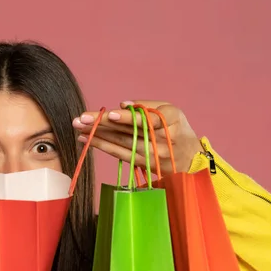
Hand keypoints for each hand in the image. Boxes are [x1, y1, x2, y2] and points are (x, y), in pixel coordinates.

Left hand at [72, 100, 202, 172]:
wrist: (192, 160)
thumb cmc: (177, 128)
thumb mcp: (170, 111)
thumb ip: (147, 106)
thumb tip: (122, 105)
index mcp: (172, 121)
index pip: (147, 119)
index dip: (129, 118)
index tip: (110, 114)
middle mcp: (162, 141)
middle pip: (129, 131)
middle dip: (102, 124)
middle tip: (80, 118)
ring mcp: (153, 156)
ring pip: (121, 144)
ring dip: (97, 136)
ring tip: (79, 128)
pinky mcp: (144, 165)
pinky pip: (120, 155)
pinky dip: (102, 147)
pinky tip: (87, 140)